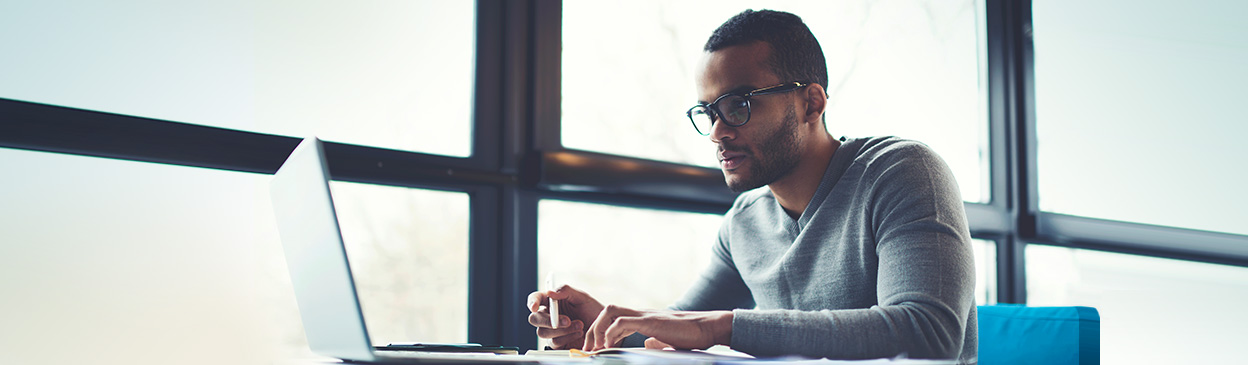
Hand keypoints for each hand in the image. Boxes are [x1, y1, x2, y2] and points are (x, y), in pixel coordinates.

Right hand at [526, 284, 604, 349]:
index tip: (534, 306)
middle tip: (566, 320)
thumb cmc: (592, 310)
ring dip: (562, 330)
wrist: (603, 328)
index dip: (532, 301)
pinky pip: (554, 342)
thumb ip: (565, 291)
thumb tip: (550, 292)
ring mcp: (552, 331)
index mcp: (552, 301)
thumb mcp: (581, 297)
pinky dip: (567, 337)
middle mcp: (549, 316)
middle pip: (534, 318)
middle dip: (547, 320)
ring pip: (543, 332)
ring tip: (579, 325)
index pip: (535, 299)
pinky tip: (578, 333)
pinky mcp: (557, 343)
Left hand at [582, 304, 732, 351]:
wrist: (708, 328)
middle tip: (588, 350)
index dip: (599, 333)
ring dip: (598, 329)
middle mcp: (641, 314)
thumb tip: (647, 344)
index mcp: (643, 319)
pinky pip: (623, 321)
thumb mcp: (667, 340)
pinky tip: (610, 345)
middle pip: (606, 311)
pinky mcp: (651, 321)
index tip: (593, 350)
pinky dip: (611, 333)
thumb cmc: (691, 335)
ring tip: (597, 347)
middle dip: (592, 330)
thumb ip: (655, 341)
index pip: (613, 318)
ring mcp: (645, 315)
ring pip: (610, 311)